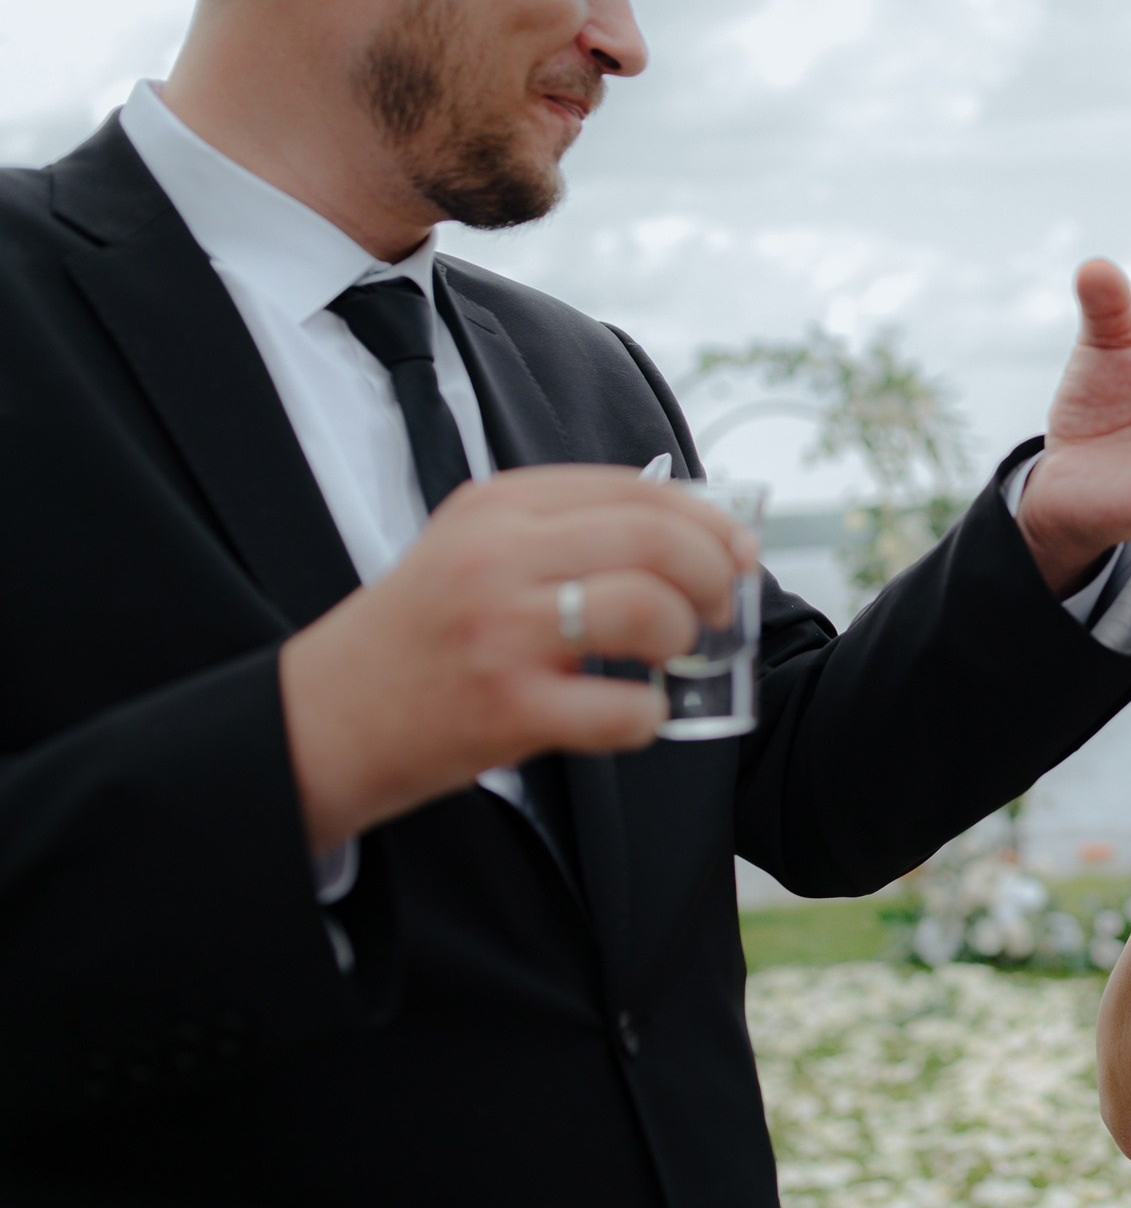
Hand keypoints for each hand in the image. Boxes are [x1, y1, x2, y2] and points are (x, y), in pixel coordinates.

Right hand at [279, 466, 755, 854]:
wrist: (317, 719)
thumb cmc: (416, 638)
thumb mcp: (473, 549)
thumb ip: (562, 531)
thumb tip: (688, 534)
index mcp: (497, 507)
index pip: (635, 489)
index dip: (706, 519)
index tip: (736, 550)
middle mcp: (498, 555)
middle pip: (656, 539)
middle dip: (713, 574)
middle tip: (718, 609)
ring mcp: (501, 630)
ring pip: (648, 609)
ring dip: (682, 638)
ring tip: (670, 658)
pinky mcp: (504, 706)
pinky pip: (624, 708)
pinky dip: (647, 715)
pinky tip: (630, 714)